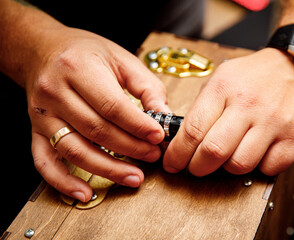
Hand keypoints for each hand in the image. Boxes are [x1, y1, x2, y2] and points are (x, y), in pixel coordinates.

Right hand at [26, 27, 168, 201]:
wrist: (42, 51)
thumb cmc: (84, 53)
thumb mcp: (121, 58)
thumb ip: (146, 86)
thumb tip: (164, 116)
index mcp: (78, 68)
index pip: (112, 106)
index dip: (137, 125)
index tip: (158, 137)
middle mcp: (56, 92)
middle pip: (96, 130)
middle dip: (130, 148)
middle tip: (152, 156)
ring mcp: (43, 115)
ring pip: (75, 150)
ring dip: (107, 169)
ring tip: (134, 177)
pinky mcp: (36, 130)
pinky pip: (45, 162)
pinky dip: (63, 182)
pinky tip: (85, 193)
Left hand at [163, 48, 293, 175]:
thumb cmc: (255, 75)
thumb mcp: (221, 78)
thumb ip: (202, 106)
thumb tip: (182, 137)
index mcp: (223, 88)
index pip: (192, 130)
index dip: (177, 153)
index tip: (172, 163)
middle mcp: (247, 105)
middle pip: (213, 152)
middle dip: (197, 168)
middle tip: (194, 167)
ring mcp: (272, 121)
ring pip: (240, 164)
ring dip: (228, 167)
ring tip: (229, 156)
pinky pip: (270, 168)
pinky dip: (259, 167)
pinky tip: (256, 154)